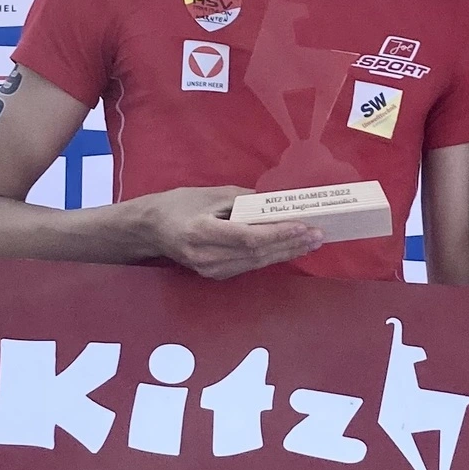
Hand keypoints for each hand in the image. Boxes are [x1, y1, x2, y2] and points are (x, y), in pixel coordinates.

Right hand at [143, 186, 323, 279]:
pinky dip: (273, 257)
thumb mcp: (210, 194)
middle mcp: (205, 256)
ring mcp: (209, 270)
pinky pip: (250, 266)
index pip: (247, 237)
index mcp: (201, 232)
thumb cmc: (179, 205)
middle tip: (317, 234)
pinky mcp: (215, 275)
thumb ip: (245, 199)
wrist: (150, 229)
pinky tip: (291, 249)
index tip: (303, 225)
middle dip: (290, 244)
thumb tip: (279, 202)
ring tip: (311, 242)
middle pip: (256, 253)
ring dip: (287, 252)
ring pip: (256, 263)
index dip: (278, 233)